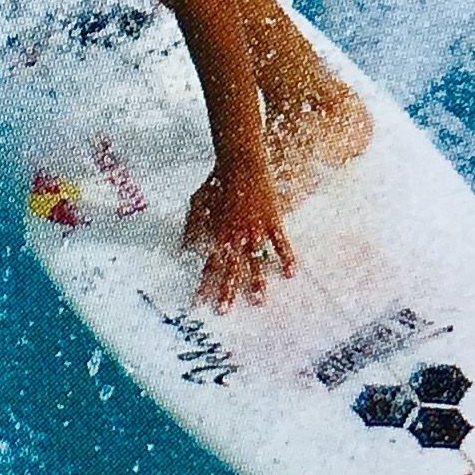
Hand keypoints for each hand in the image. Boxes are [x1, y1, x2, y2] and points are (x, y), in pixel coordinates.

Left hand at [182, 166, 295, 309]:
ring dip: (257, 282)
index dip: (203, 284)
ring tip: (259, 301)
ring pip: (256, 261)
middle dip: (226, 291)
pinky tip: (290, 274)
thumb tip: (184, 249)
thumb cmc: (216, 183)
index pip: (208, 264)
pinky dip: (286, 258)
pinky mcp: (272, 221)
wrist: (239, 163)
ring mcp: (255, 229)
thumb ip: (192, 228)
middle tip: (224, 311)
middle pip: (230, 268)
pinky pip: (280, 243)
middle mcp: (235, 235)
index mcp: (217, 233)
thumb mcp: (196, 204)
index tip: (199, 302)